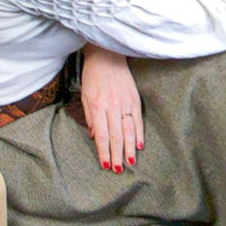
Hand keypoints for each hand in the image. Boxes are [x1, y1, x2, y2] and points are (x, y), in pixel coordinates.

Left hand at [79, 43, 142, 171]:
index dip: (103, 151)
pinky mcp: (135, 99)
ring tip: (131, 161)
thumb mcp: (85, 96)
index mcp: (97, 107)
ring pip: (128, 130)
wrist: (107, 56)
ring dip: (129, 148)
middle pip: (116, 136)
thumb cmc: (93, 76)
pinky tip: (140, 144)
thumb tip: (92, 136)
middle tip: (119, 170)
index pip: (101, 135)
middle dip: (117, 154)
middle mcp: (112, 107)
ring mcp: (125, 103)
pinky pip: (138, 119)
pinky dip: (139, 133)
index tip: (106, 164)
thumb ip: (88, 116)